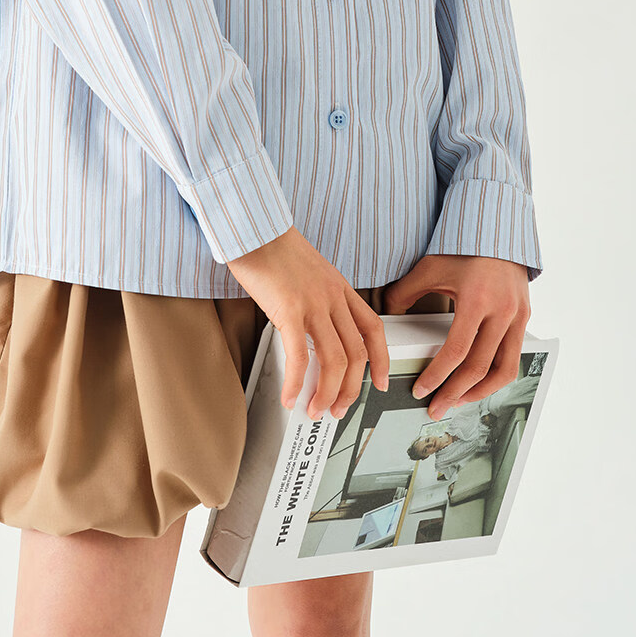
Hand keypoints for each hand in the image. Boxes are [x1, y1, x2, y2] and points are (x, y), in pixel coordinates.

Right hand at [227, 226, 390, 418]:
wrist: (254, 227)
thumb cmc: (274, 248)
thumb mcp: (310, 273)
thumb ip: (318, 300)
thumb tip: (312, 335)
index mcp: (339, 287)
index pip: (373, 328)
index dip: (381, 360)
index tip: (379, 383)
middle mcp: (332, 296)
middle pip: (355, 353)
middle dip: (349, 389)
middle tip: (337, 408)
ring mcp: (313, 303)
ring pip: (333, 360)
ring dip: (325, 392)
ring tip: (314, 408)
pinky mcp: (288, 309)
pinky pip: (298, 355)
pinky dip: (296, 382)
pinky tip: (289, 395)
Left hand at [382, 253, 529, 421]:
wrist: (498, 228)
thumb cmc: (463, 246)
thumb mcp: (430, 266)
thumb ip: (405, 292)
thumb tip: (384, 314)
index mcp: (478, 300)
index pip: (457, 351)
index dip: (438, 376)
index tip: (421, 390)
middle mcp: (503, 311)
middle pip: (480, 367)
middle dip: (455, 393)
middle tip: (436, 408)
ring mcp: (518, 316)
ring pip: (504, 370)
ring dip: (480, 392)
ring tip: (458, 401)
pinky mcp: (525, 318)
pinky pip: (513, 357)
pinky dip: (496, 375)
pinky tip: (479, 382)